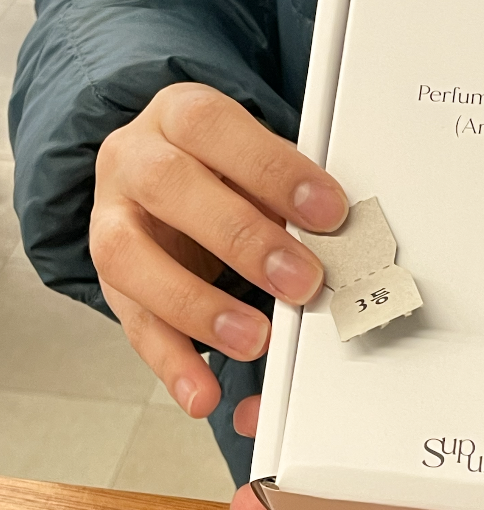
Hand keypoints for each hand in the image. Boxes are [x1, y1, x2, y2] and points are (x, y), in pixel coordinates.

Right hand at [90, 83, 347, 415]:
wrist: (160, 180)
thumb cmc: (225, 172)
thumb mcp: (257, 166)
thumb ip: (290, 197)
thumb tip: (348, 243)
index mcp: (179, 116)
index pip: (215, 127)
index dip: (272, 167)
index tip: (328, 210)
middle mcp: (133, 159)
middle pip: (170, 186)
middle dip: (241, 238)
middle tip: (302, 281)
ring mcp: (110, 219)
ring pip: (129, 257)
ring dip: (196, 304)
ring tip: (253, 339)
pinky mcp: (109, 281)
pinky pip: (132, 323)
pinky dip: (171, 363)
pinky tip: (202, 393)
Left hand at [231, 233, 483, 509]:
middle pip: (402, 489)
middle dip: (329, 502)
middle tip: (264, 500)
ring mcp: (475, 382)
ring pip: (384, 418)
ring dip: (318, 425)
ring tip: (257, 417)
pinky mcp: (466, 315)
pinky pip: (401, 337)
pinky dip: (352, 343)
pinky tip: (309, 330)